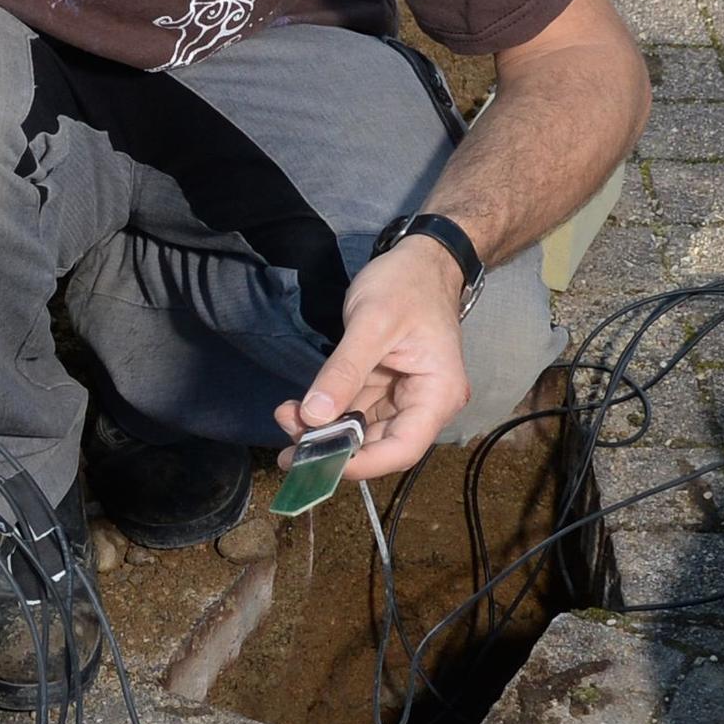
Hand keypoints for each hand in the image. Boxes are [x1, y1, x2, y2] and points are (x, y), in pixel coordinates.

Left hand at [279, 239, 473, 481]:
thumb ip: (343, 372)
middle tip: (286, 444)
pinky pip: (353, 411)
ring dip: (323, 432)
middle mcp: (424, 404)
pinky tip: (297, 409)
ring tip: (286, 418)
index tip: (317, 463)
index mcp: (437, 394)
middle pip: (379, 446)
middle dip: (333, 448)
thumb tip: (313, 417)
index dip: (362, 465)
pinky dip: (326, 414)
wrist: (419, 259)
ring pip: (361, 432)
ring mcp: (402, 398)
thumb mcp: (372, 324)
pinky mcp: (383, 388)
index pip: (403, 449)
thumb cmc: (406, 285)